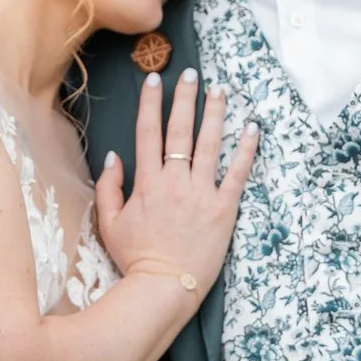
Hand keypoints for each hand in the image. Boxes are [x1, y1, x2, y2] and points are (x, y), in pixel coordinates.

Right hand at [94, 69, 256, 296]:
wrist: (164, 287)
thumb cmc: (135, 258)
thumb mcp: (109, 223)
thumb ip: (109, 187)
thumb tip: (114, 156)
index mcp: (147, 183)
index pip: (148, 133)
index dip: (151, 104)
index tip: (155, 81)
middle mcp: (175, 181)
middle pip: (180, 131)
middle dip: (185, 98)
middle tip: (191, 73)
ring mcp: (202, 193)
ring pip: (210, 144)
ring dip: (215, 114)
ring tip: (219, 90)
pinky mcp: (224, 208)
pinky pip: (237, 173)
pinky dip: (245, 149)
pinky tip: (251, 129)